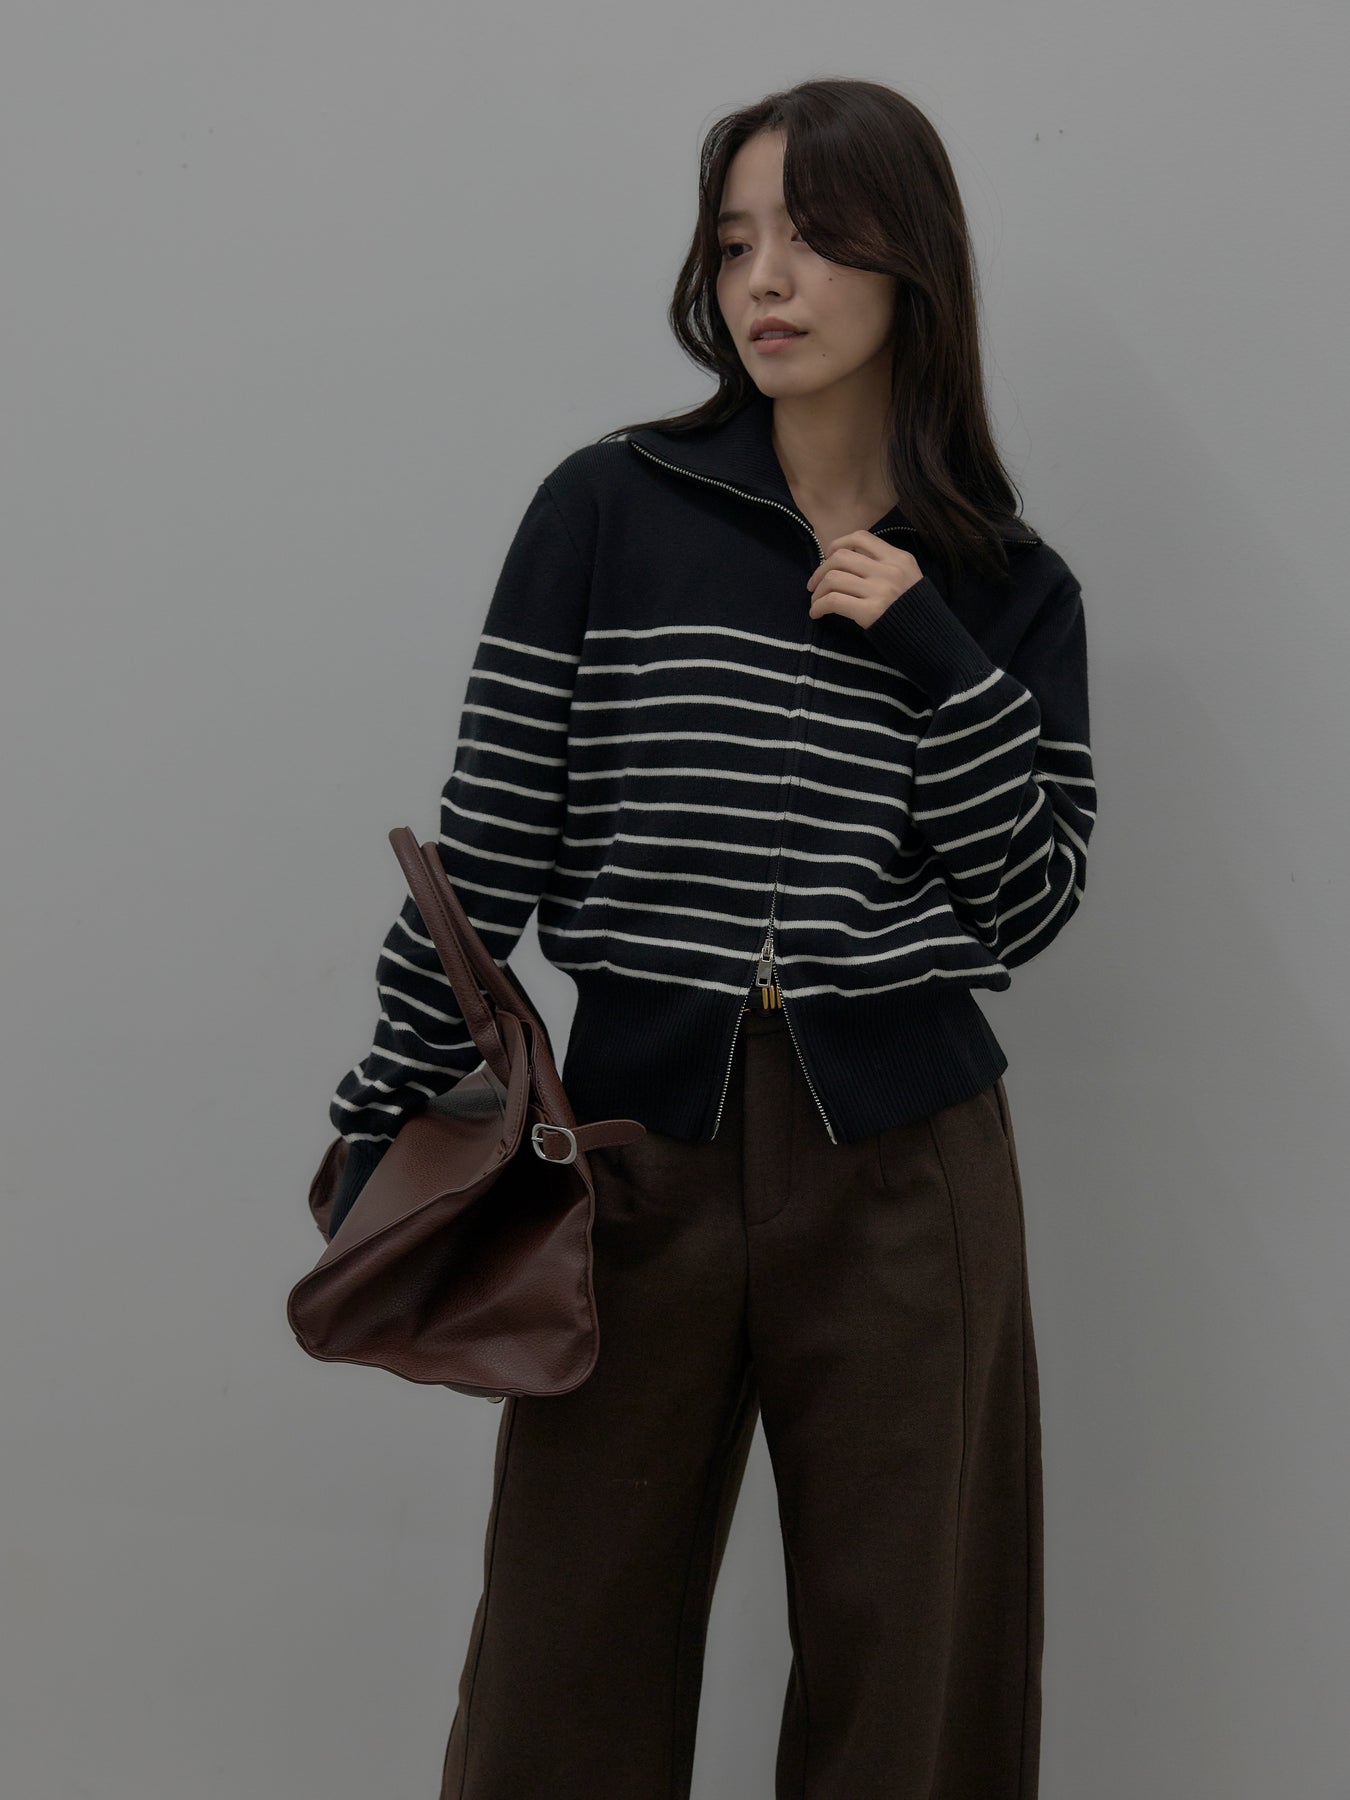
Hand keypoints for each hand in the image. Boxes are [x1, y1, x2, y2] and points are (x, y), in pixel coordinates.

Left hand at [805, 532, 924, 626]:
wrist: (931, 640)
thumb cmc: (915, 612)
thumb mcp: (909, 578)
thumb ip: (885, 566)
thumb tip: (846, 561)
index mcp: (899, 558)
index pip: (861, 538)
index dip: (837, 544)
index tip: (828, 557)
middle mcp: (889, 570)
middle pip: (841, 557)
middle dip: (820, 570)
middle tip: (814, 585)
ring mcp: (880, 590)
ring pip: (833, 578)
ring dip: (818, 591)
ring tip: (816, 601)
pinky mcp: (871, 611)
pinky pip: (833, 601)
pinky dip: (818, 606)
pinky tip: (817, 613)